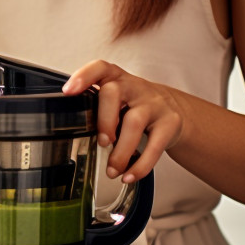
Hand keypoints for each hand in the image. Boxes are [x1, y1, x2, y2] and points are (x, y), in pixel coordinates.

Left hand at [63, 60, 185, 182]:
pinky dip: (139, 166)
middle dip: (103, 120)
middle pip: (115, 92)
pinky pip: (154, 145)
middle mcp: (135, 87)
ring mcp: (155, 104)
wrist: (175, 112)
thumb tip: (73, 139)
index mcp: (117, 79)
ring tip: (112, 169)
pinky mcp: (170, 123)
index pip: (100, 68)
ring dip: (120, 150)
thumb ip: (97, 111)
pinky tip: (129, 175)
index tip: (68, 91)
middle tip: (101, 142)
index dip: (84, 76)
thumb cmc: (135, 108)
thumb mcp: (117, 102)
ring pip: (134, 121)